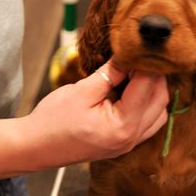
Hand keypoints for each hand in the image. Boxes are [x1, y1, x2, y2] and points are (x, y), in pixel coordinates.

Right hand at [23, 59, 168, 168]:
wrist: (36, 147)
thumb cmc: (53, 120)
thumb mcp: (82, 91)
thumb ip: (110, 73)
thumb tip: (127, 56)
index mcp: (122, 126)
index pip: (146, 86)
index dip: (145, 63)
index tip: (139, 48)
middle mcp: (131, 138)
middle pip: (160, 99)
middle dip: (154, 75)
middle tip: (139, 57)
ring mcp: (130, 143)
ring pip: (159, 111)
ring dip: (154, 89)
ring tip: (137, 72)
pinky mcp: (125, 142)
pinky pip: (149, 121)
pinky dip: (148, 103)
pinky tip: (135, 90)